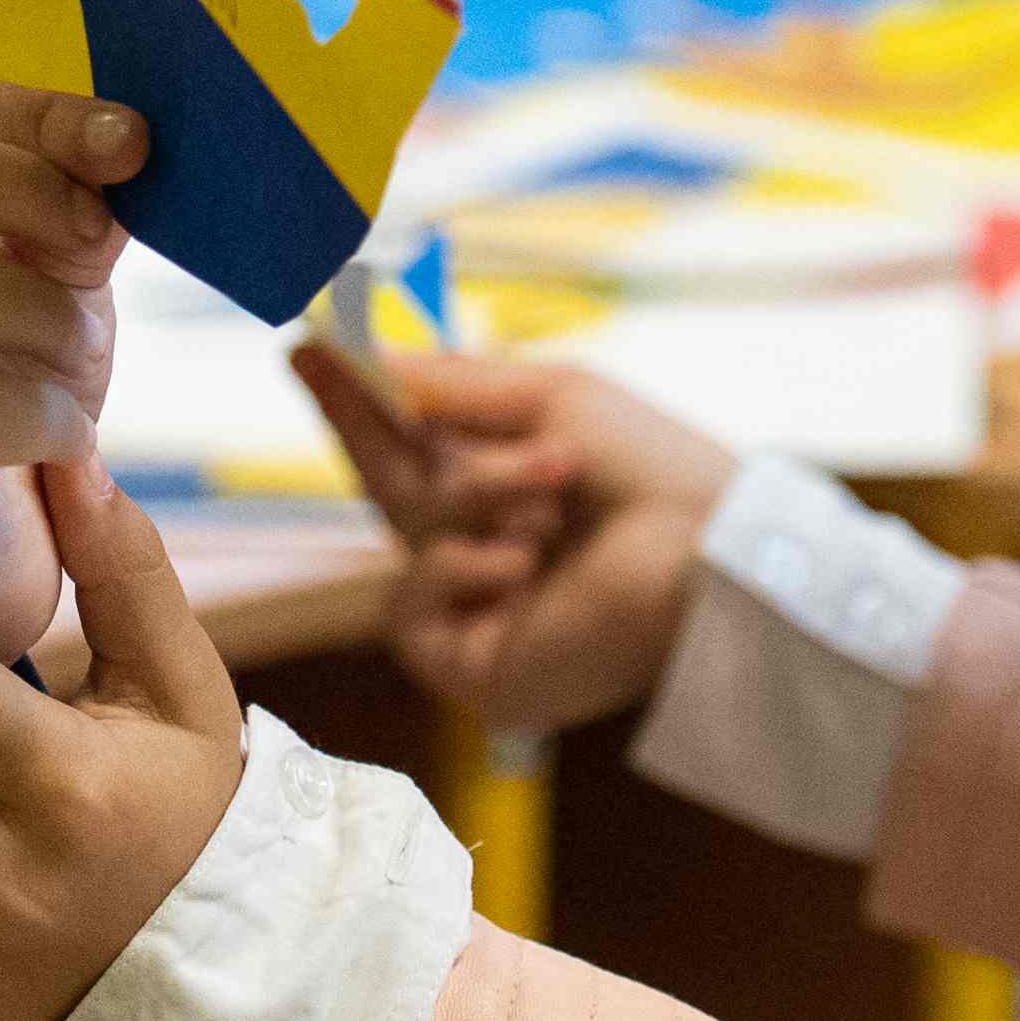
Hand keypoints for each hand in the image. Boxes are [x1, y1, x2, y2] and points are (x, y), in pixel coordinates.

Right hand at [0, 73, 149, 656]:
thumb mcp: (34, 278)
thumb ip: (61, 207)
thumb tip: (122, 142)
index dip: (27, 109)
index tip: (131, 140)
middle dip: (13, 185)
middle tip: (99, 238)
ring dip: (40, 311)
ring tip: (82, 357)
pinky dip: (44, 413)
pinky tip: (70, 436)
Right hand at [295, 350, 733, 735]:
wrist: (709, 558)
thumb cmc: (653, 472)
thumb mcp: (547, 398)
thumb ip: (448, 383)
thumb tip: (361, 354)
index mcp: (519, 492)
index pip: (420, 447)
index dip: (363, 403)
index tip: (311, 351)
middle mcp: (496, 550)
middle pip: (396, 486)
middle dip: (359, 422)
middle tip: (310, 353)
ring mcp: (483, 611)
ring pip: (413, 531)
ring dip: (480, 491)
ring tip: (557, 485)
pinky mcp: (474, 669)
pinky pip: (409, 607)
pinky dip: (457, 571)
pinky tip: (519, 566)